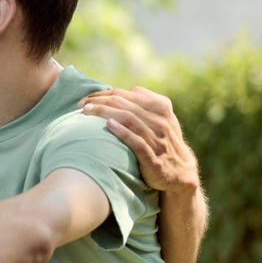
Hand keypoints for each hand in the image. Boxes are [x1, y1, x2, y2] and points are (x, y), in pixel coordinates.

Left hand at [79, 86, 198, 193]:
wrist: (180, 172)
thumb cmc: (164, 141)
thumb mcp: (163, 118)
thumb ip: (149, 102)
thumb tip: (132, 89)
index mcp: (161, 108)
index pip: (126, 95)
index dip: (104, 94)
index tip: (86, 97)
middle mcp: (160, 121)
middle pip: (124, 105)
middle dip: (100, 102)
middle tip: (81, 104)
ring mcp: (157, 139)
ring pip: (129, 119)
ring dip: (105, 113)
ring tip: (87, 111)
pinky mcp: (153, 158)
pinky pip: (137, 142)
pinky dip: (122, 132)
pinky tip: (108, 125)